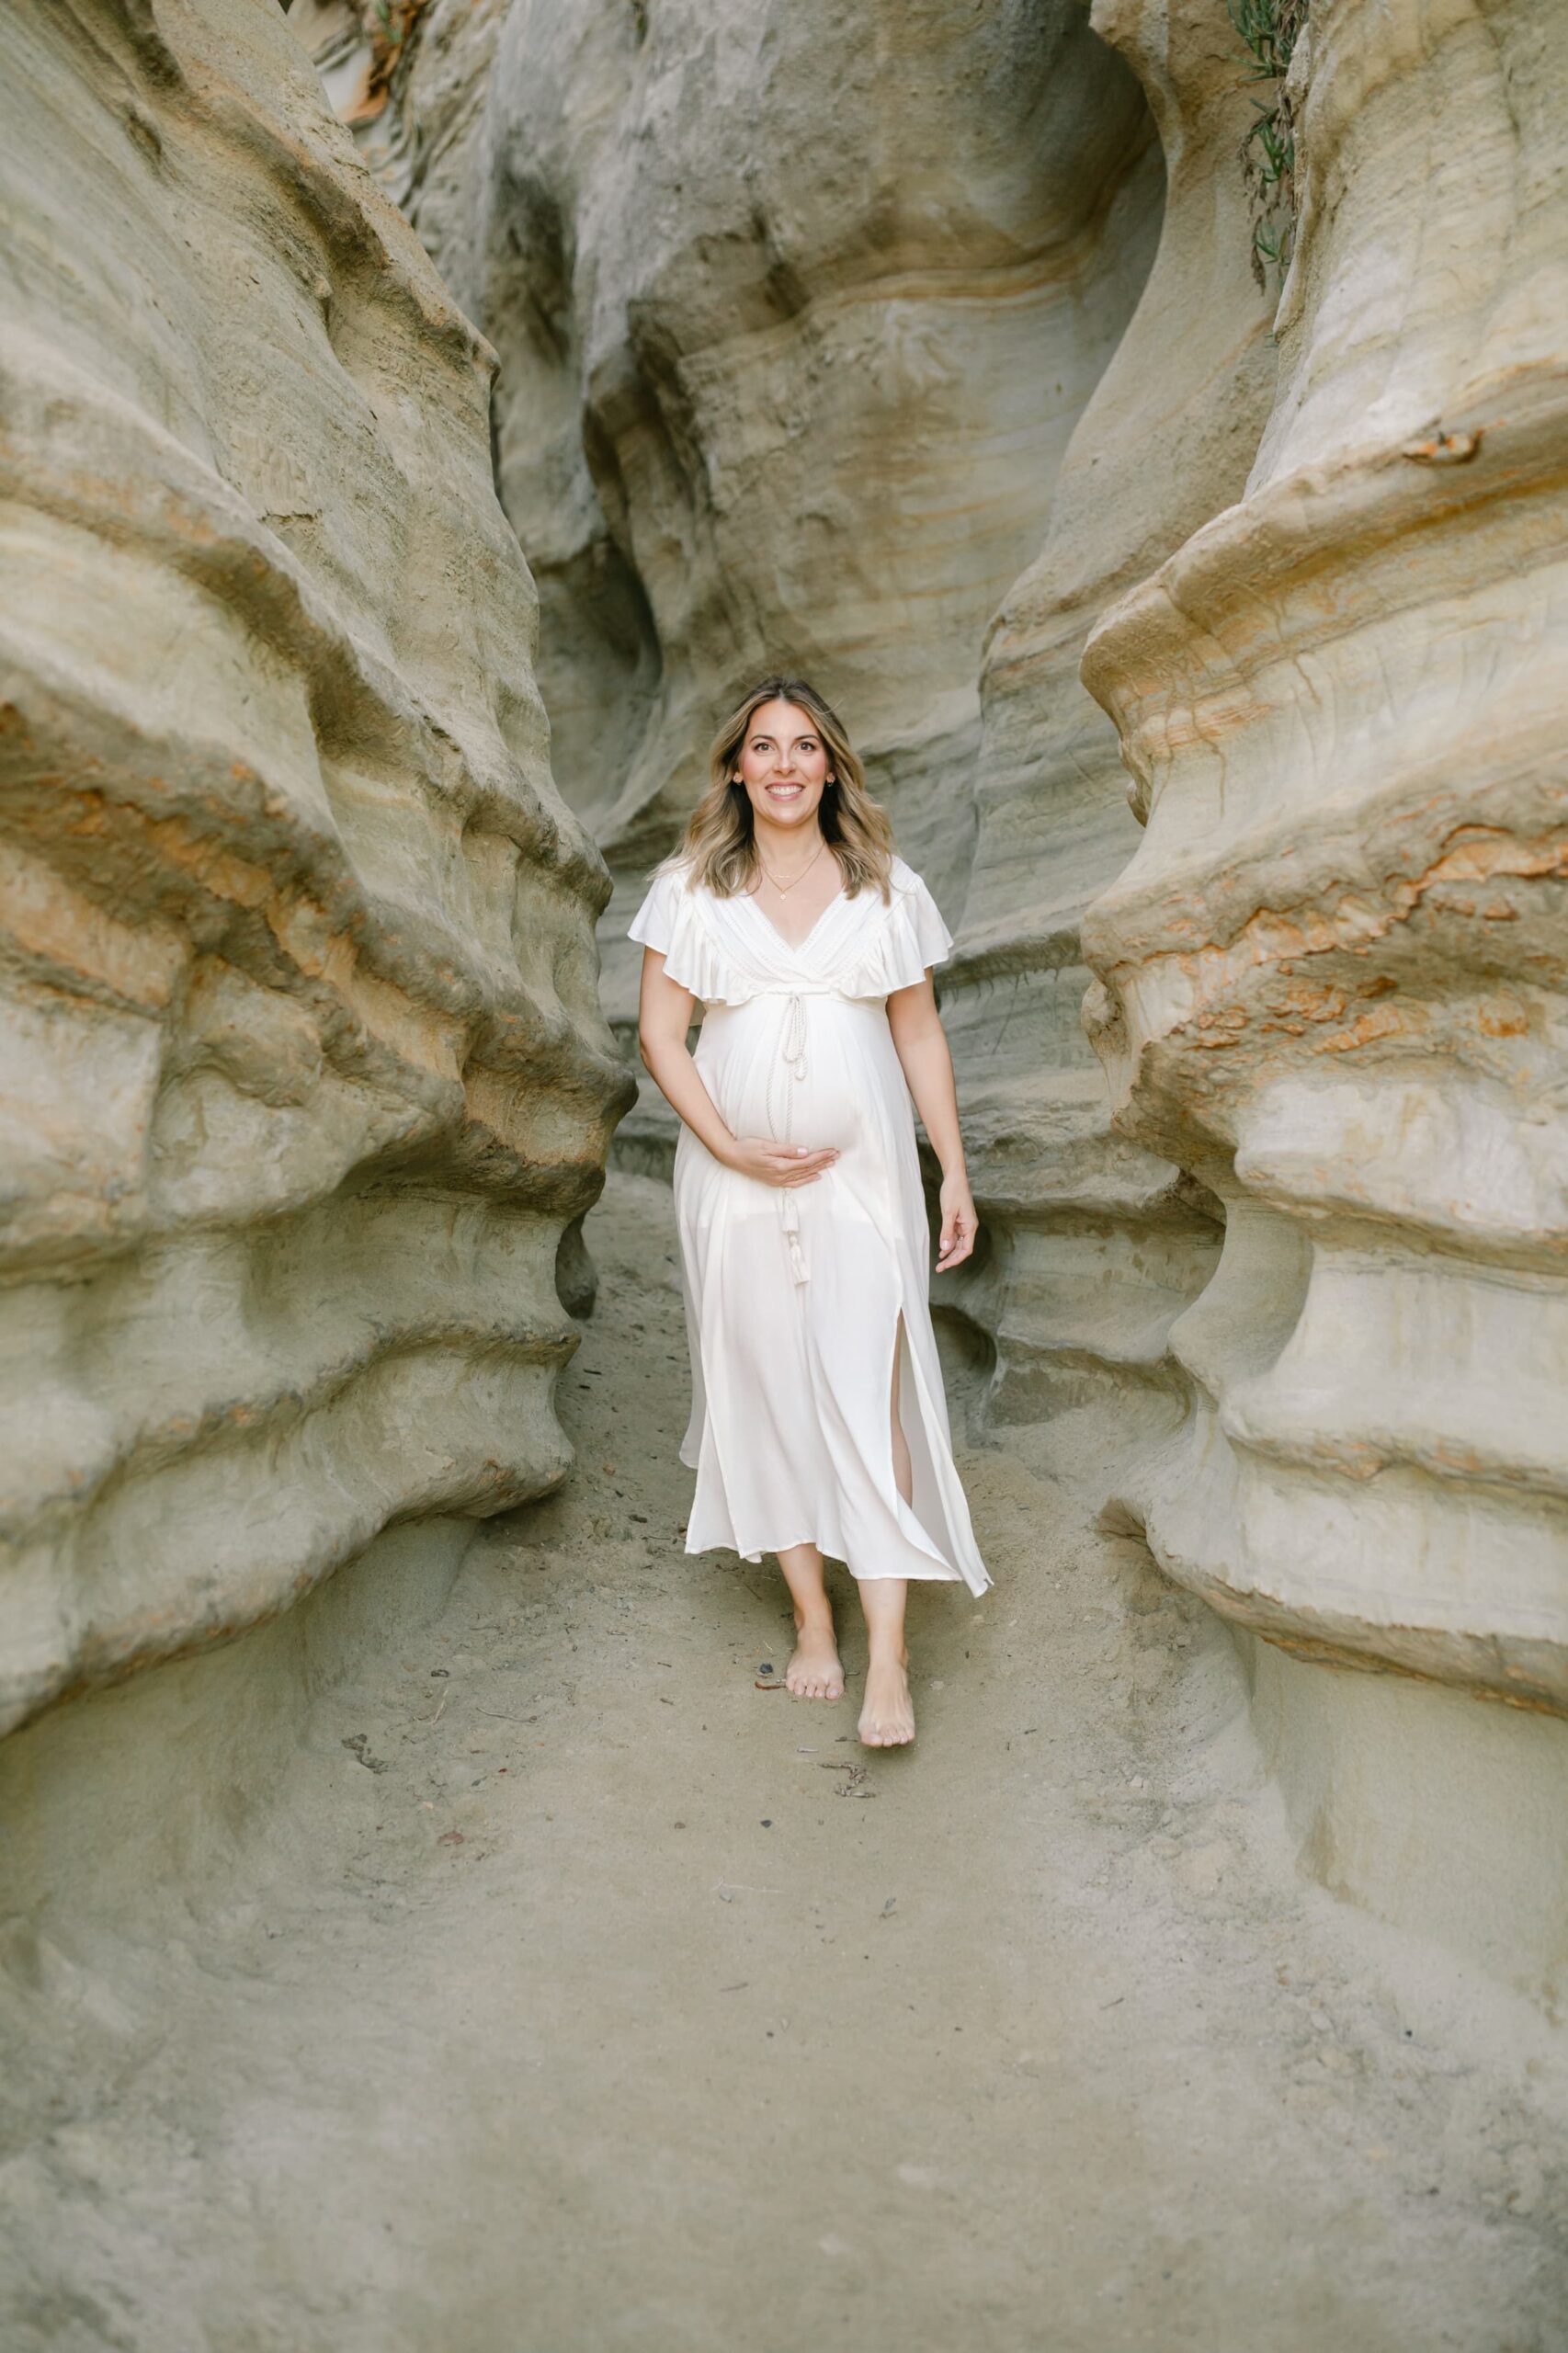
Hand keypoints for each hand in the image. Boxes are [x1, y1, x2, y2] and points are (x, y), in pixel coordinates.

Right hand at [724, 1137, 841, 1187]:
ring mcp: (777, 1180)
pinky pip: (794, 1182)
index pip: (806, 1161)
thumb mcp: (767, 1145)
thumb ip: (787, 1150)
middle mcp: (780, 1176)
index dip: (821, 1156)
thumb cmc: (747, 1147)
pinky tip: (815, 1176)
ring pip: (803, 1176)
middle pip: (807, 1169)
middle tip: (837, 1156)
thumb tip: (805, 1152)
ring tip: (831, 1164)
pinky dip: (806, 1180)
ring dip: (818, 1170)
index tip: (833, 1150)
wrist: (731, 1156)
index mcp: (780, 1166)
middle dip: (823, 1162)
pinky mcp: (774, 1181)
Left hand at [935, 1172, 977, 1270]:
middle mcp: (969, 1227)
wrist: (955, 1177)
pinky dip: (949, 1244)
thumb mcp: (948, 1212)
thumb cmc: (953, 1191)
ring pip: (959, 1244)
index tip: (945, 1265)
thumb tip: (945, 1248)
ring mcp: (964, 1224)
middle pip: (963, 1249)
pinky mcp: (959, 1220)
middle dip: (952, 1259)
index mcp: (970, 1226)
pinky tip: (942, 1250)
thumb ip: (947, 1231)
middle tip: (939, 1268)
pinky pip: (955, 1236)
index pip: (966, 1249)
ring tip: (940, 1263)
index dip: (956, 1259)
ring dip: (950, 1253)